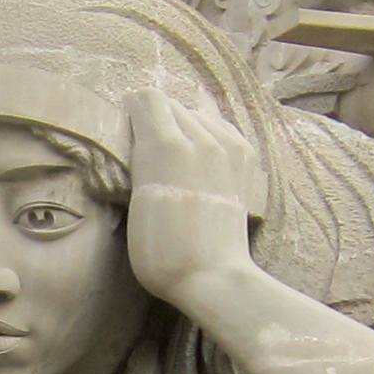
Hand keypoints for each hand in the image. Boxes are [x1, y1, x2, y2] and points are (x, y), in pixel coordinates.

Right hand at [122, 90, 261, 306]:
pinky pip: (219, 127)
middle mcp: (200, 136)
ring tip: (177, 161)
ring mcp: (227, 145)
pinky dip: (206, 135)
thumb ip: (140, 157)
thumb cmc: (161, 250)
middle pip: (171, 104)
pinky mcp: (244, 155)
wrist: (211, 275)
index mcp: (166, 145)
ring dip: (182, 128)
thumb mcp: (136, 197)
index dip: (133, 112)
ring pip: (196, 114)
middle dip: (157, 121)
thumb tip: (143, 133)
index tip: (128, 132)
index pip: (147, 97)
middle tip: (150, 153)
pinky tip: (201, 159)